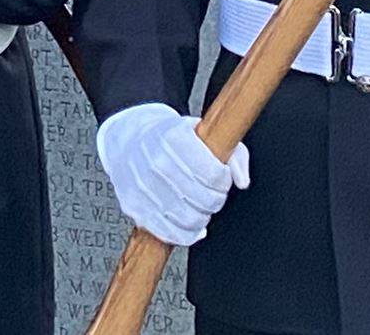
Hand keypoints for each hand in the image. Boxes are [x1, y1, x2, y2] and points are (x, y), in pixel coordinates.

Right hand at [97, 104, 248, 246]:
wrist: (128, 140)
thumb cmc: (168, 139)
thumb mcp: (203, 134)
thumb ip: (233, 154)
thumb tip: (242, 180)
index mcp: (174, 138)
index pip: (214, 174)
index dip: (223, 182)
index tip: (221, 180)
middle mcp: (157, 161)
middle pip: (204, 199)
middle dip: (214, 200)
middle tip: (211, 193)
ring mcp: (144, 186)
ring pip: (188, 219)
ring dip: (201, 217)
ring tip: (199, 206)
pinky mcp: (135, 206)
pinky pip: (169, 232)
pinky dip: (185, 234)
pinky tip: (190, 225)